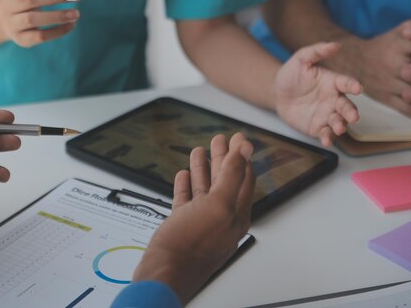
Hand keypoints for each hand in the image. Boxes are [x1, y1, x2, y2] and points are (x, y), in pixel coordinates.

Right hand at [0, 0, 82, 47]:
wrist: (9, 20)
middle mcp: (8, 7)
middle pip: (29, 1)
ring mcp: (13, 25)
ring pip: (33, 20)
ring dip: (57, 16)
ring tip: (76, 13)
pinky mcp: (22, 39)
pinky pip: (39, 37)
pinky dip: (57, 31)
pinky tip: (71, 25)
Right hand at [133, 133, 253, 303]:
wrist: (164, 273)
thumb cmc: (191, 246)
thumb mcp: (217, 205)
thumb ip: (233, 176)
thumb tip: (246, 151)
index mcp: (235, 212)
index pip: (244, 177)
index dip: (242, 155)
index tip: (239, 137)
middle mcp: (221, 216)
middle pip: (224, 180)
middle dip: (223, 157)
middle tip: (220, 138)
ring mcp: (201, 221)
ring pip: (205, 188)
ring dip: (203, 168)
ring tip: (200, 150)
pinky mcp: (182, 226)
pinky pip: (187, 201)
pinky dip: (186, 186)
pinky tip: (184, 175)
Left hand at [275, 42, 362, 146]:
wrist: (277, 93)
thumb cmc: (291, 75)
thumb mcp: (300, 60)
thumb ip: (316, 51)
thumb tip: (335, 45)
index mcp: (332, 82)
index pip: (346, 83)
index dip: (353, 85)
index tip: (358, 88)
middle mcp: (333, 100)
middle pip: (346, 107)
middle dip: (351, 112)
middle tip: (353, 117)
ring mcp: (326, 114)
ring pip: (338, 121)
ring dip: (340, 125)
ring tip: (338, 128)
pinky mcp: (317, 127)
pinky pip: (325, 133)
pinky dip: (327, 138)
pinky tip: (326, 141)